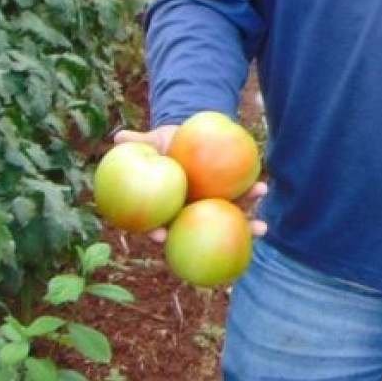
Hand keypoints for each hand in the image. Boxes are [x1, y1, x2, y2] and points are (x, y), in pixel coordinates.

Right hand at [112, 126, 269, 242]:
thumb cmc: (163, 143)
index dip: (158, 233)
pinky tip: (263, 188)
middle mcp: (190, 213)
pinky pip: (241, 197)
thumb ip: (136, 143)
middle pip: (199, 234)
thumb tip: (118, 137)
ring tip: (263, 227)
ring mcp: (210, 207)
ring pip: (227, 221)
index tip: (161, 235)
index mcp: (166, 207)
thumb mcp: (150, 142)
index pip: (158, 224)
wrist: (187, 135)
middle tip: (218, 245)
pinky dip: (252, 194)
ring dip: (246, 225)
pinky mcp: (227, 194)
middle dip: (215, 244)